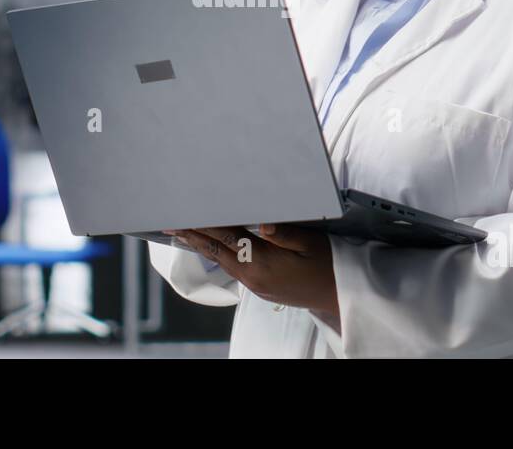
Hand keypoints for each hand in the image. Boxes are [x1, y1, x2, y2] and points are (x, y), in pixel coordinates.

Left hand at [163, 224, 340, 324]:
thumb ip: (283, 231)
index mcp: (263, 264)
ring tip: (184, 232)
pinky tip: (214, 246)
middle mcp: (253, 278)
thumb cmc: (329, 265)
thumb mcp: (310, 243)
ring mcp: (255, 286)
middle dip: (193, 236)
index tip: (183, 215)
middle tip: (170, 223)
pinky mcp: (260, 289)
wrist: (342, 297)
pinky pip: (233, 268)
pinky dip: (219, 254)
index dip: (202, 224)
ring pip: (222, 261)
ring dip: (203, 245)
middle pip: (216, 251)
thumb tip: (261, 222)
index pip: (226, 238)